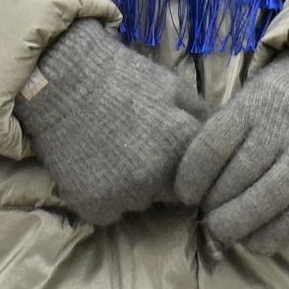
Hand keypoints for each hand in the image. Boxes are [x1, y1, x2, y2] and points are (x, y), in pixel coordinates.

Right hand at [15, 16, 207, 225]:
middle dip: (161, 177)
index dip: (189, 167)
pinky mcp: (93, 206)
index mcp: (182, 147)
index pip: (202, 178)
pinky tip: (94, 166)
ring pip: (139, 203)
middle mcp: (156, 179)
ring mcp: (123, 197)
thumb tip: (228, 148)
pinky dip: (103, 196)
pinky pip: (108, 212)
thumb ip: (203, 119)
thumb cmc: (121, 76)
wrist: (60, 78)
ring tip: (113, 151)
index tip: (170, 152)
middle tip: (138, 148)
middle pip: (170, 194)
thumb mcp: (172, 87)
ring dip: (132, 187)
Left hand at [175, 51, 288, 250]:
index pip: (213, 144)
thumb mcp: (252, 97)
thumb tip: (195, 181)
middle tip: (207, 215)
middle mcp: (281, 129)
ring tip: (224, 232)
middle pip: (239, 175)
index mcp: (254, 105)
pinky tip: (256, 242)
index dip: (192, 176)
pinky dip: (276, 234)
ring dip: (240, 223)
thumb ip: (229, 132)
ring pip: (270, 196)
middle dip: (215, 205)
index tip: (185, 194)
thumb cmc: (286, 96)